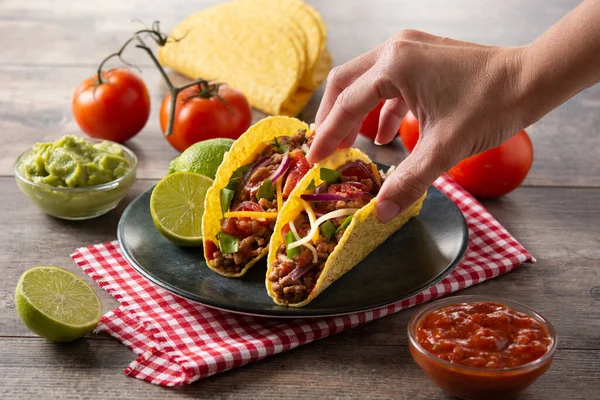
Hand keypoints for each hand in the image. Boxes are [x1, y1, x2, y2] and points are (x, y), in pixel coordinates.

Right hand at [307, 30, 526, 221]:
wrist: (532, 79)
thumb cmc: (490, 106)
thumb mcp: (444, 149)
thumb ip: (408, 182)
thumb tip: (380, 213)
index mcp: (394, 65)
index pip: (347, 105)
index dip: (327, 136)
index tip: (314, 159)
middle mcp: (396, 49)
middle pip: (346, 83)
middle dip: (333, 119)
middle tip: (326, 150)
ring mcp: (410, 49)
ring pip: (366, 81)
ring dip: (355, 113)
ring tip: (351, 145)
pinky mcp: (423, 56)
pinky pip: (390, 83)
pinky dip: (381, 108)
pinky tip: (385, 136)